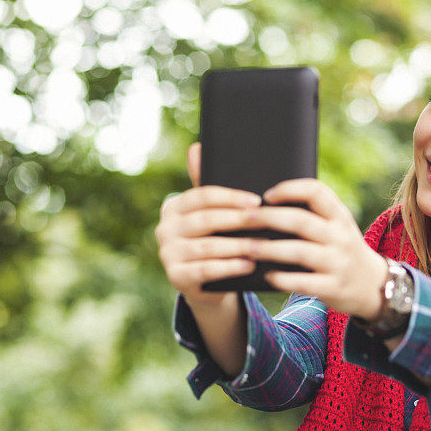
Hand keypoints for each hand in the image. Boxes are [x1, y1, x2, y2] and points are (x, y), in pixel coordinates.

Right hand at [155, 142, 261, 305]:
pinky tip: (249, 264)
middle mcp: (164, 228)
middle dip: (239, 220)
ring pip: (208, 246)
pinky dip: (230, 267)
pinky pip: (206, 270)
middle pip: (206, 220)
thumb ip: (209, 185)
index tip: (258, 201)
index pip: (202, 196)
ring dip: (239, 245)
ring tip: (264, 245)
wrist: (208, 284)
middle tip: (266, 220)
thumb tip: (197, 147)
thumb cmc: (215, 239)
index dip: (231, 197)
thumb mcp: (214, 214)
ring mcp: (167, 254)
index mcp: (173, 206)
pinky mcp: (176, 277)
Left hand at [244, 178, 388, 318]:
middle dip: (269, 218)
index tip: (267, 195)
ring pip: (299, 251)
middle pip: (301, 221)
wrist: (374, 286)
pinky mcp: (333, 287)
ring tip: (247, 248)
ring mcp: (338, 263)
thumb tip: (264, 209)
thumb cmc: (342, 251)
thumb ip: (313, 217)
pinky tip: (266, 275)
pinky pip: (303, 282)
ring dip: (269, 249)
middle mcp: (341, 237)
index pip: (316, 192)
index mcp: (340, 216)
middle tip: (244, 218)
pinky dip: (282, 279)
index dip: (290, 189)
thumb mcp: (338, 228)